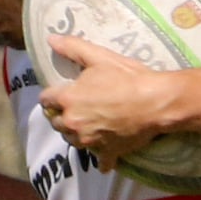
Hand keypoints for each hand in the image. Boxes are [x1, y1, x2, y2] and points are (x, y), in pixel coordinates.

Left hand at [37, 36, 174, 167]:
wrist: (155, 102)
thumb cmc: (127, 77)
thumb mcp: (99, 56)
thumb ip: (72, 47)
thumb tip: (51, 38)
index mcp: (68, 98)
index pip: (45, 100)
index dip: (51, 95)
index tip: (58, 93)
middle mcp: (74, 122)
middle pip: (55, 123)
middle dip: (61, 115)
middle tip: (73, 108)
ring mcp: (89, 140)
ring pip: (72, 140)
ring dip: (76, 134)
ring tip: (86, 125)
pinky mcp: (107, 151)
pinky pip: (100, 162)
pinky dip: (101, 160)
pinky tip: (104, 158)